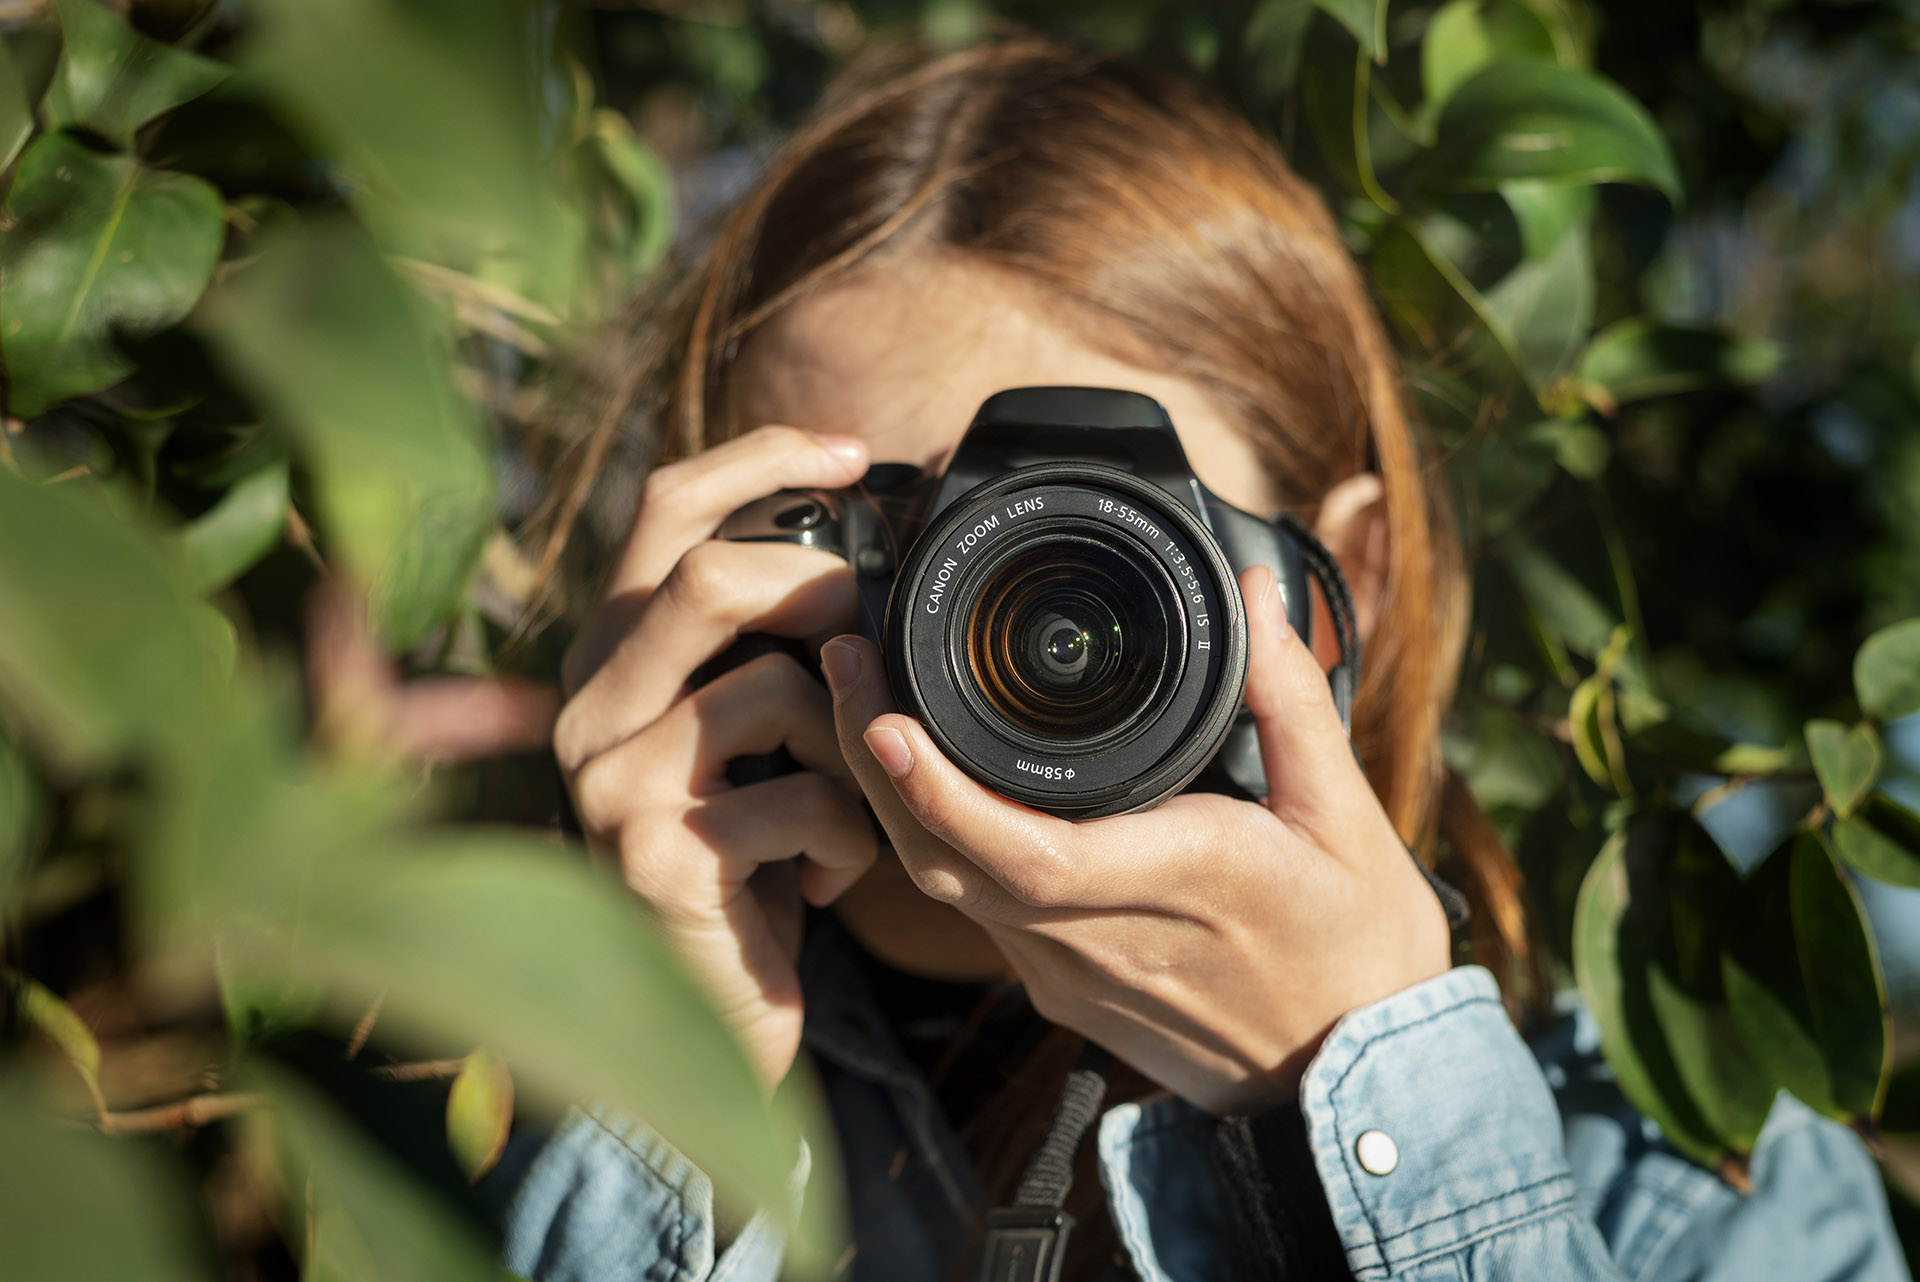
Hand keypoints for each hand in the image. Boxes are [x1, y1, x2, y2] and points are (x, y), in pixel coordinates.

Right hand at [555, 426, 879, 1090]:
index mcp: (614, 655)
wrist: (711, 1009)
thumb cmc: (748, 855)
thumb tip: (868, 543)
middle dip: (820, 597)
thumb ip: (770, 645)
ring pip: (772, 690)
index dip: (759, 457)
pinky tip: (828, 876)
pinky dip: (848, 837)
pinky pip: (798, 800)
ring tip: (846, 807)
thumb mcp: (751, 735)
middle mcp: (587, 705)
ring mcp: (607, 782)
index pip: (664, 508)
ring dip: (848, 748)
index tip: (855, 453)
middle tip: (871, 647)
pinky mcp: (650, 856)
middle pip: (709, 579)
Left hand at [821, 566, 1450, 1114]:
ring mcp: (1071, 974)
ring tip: (867, 701)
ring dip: (894, 799)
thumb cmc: (1360, 950)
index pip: (1025, 851)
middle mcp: (1101, 939)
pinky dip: (938, 840)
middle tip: (844, 661)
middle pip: (946, 864)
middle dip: (876, 763)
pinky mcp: (1062, 990)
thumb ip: (1292, 697)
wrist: (1354, 1082)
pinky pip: (976, 911)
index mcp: (1179, 882)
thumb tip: (1259, 592)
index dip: (937, 791)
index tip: (882, 718)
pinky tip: (926, 781)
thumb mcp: (1347, 816)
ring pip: (948, 889)